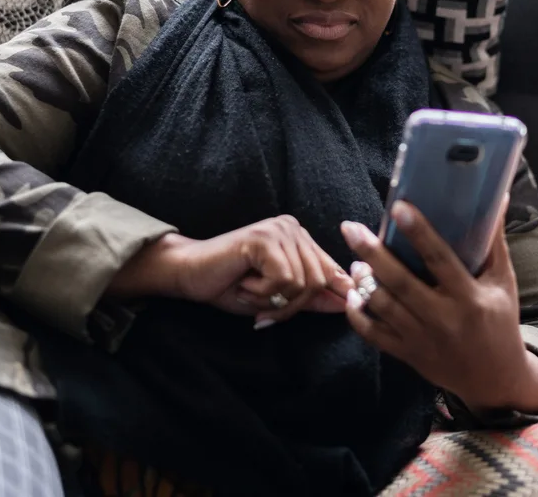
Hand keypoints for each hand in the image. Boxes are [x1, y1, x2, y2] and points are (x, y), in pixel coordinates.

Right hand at [111, 216, 353, 327]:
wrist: (189, 275)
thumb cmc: (230, 286)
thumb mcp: (278, 297)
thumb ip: (311, 297)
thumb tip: (348, 302)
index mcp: (300, 238)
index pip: (331, 271)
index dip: (327, 296)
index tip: (305, 310)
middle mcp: (293, 227)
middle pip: (320, 281)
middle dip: (292, 305)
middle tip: (263, 306)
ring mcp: (279, 229)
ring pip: (304, 283)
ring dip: (274, 300)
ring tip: (250, 290)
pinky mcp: (265, 238)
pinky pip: (284, 279)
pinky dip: (263, 293)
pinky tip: (244, 282)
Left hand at [340, 199, 537, 413]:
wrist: (495, 378)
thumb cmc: (500, 321)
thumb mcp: (503, 282)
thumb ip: (494, 242)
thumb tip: (496, 198)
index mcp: (469, 297)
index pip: (440, 259)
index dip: (418, 232)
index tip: (398, 208)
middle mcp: (443, 318)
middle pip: (400, 282)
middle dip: (371, 254)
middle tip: (350, 229)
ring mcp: (422, 339)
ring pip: (384, 306)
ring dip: (363, 282)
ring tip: (354, 261)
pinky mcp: (408, 354)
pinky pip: (375, 335)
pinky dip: (358, 315)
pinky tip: (352, 295)